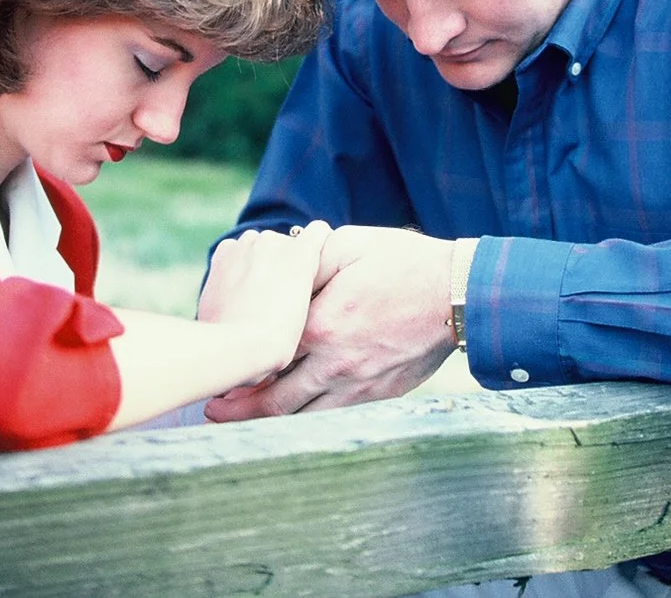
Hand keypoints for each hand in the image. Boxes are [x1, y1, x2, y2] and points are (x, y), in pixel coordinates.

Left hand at [205, 225, 455, 420]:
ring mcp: (359, 383)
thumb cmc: (402, 263)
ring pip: (305, 416)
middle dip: (241, 411)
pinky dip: (309, 420)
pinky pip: (335, 415)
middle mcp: (335, 362)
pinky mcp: (380, 394)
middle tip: (213, 414)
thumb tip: (277, 262)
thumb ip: (307, 261)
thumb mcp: (347, 246)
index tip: (213, 377)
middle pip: (277, 399)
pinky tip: (294, 419)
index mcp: (320, 324)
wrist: (457, 293)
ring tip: (243, 425)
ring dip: (270, 422)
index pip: (266, 356)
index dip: (237, 369)